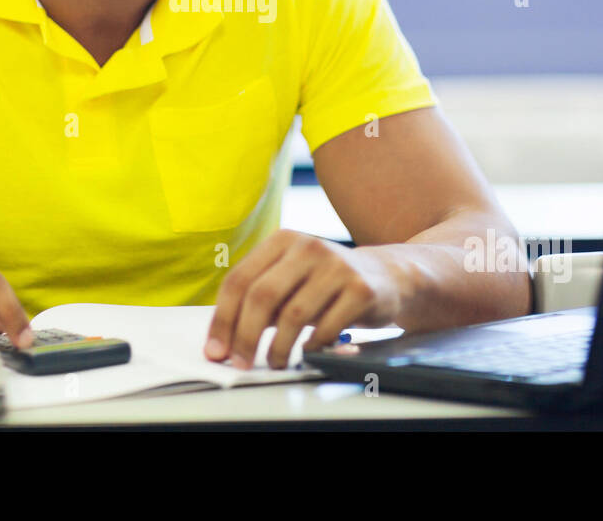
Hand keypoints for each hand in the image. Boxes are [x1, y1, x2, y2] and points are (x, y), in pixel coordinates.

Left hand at [203, 230, 406, 369]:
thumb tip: (223, 342)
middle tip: (239, 362)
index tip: (215, 350)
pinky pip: (326, 327)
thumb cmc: (326, 284)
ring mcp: (336, 265)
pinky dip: (311, 346)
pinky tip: (307, 352)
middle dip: (244, 336)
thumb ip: (260, 301)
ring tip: (273, 362)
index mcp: (282, 240)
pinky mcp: (360, 288)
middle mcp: (307, 246)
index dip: (223, 319)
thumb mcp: (290, 280)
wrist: (386, 275)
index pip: (239, 280)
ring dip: (278, 347)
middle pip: (262, 295)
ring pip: (293, 314)